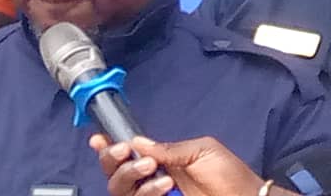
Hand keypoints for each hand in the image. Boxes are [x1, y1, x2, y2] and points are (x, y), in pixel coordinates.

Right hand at [90, 135, 265, 195]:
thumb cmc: (230, 175)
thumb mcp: (202, 150)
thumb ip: (168, 148)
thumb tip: (137, 141)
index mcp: (162, 161)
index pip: (127, 155)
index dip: (108, 148)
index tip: (100, 140)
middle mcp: (153, 180)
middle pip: (115, 174)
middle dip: (115, 161)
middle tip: (130, 153)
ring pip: (120, 190)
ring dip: (131, 176)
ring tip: (156, 172)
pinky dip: (146, 193)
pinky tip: (163, 187)